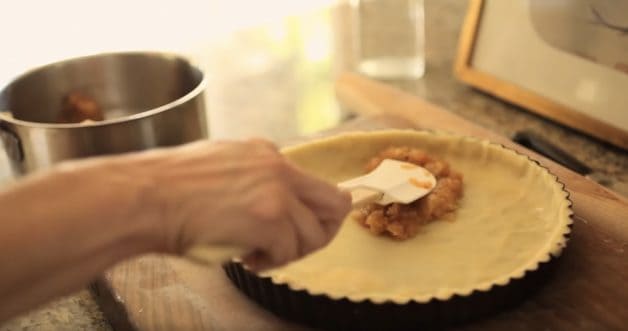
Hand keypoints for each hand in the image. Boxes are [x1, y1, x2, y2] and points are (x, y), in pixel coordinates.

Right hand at [129, 139, 350, 269]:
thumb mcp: (220, 165)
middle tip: (293, 248)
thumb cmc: (169, 187)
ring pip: (313, 235)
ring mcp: (278, 193)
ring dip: (288, 254)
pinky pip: (289, 251)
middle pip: (335, 205)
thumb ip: (254, 177)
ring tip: (257, 255)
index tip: (297, 230)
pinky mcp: (271, 219)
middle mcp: (279, 168)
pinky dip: (271, 263)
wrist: (146, 197)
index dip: (309, 214)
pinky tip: (247, 259)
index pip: (315, 184)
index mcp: (267, 153)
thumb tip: (273, 203)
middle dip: (320, 233)